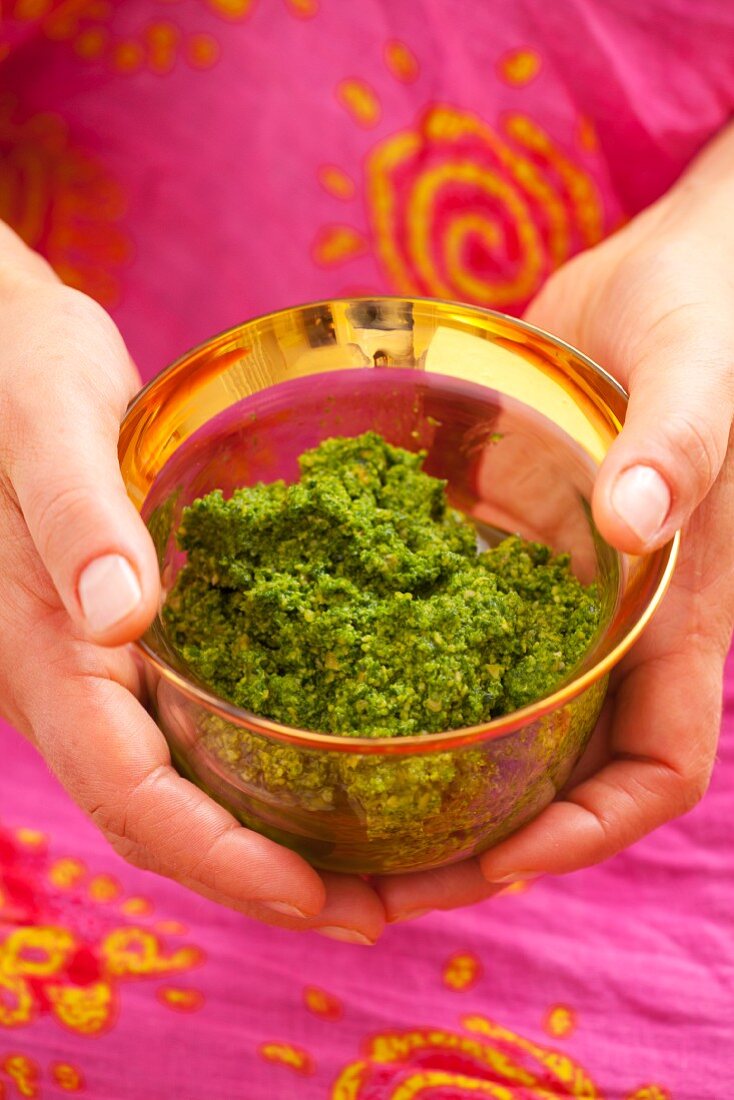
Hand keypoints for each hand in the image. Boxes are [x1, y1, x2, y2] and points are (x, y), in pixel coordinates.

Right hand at [0, 224, 384, 943]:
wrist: (5, 355)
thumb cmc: (15, 373)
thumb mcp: (42, 422)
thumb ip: (72, 516)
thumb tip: (122, 615)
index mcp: (48, 652)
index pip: (128, 791)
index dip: (218, 858)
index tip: (316, 897)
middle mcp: (76, 683)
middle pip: (166, 821)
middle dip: (266, 880)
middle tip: (381, 909)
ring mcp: (104, 669)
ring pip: (184, 789)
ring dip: (275, 841)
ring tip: (382, 868)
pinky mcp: (139, 641)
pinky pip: (199, 732)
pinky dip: (267, 772)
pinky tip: (336, 769)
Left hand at [374, 126, 733, 921]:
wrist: (668, 269)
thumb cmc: (710, 314)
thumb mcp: (702, 374)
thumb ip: (677, 445)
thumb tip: (633, 519)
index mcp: (678, 615)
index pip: (657, 767)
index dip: (590, 831)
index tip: (499, 858)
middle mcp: (611, 623)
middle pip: (558, 772)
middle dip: (483, 835)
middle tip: (378, 873)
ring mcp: (552, 591)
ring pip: (498, 714)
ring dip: (431, 771)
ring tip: (336, 808)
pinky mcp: (503, 546)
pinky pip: (451, 625)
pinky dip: (404, 668)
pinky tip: (322, 680)